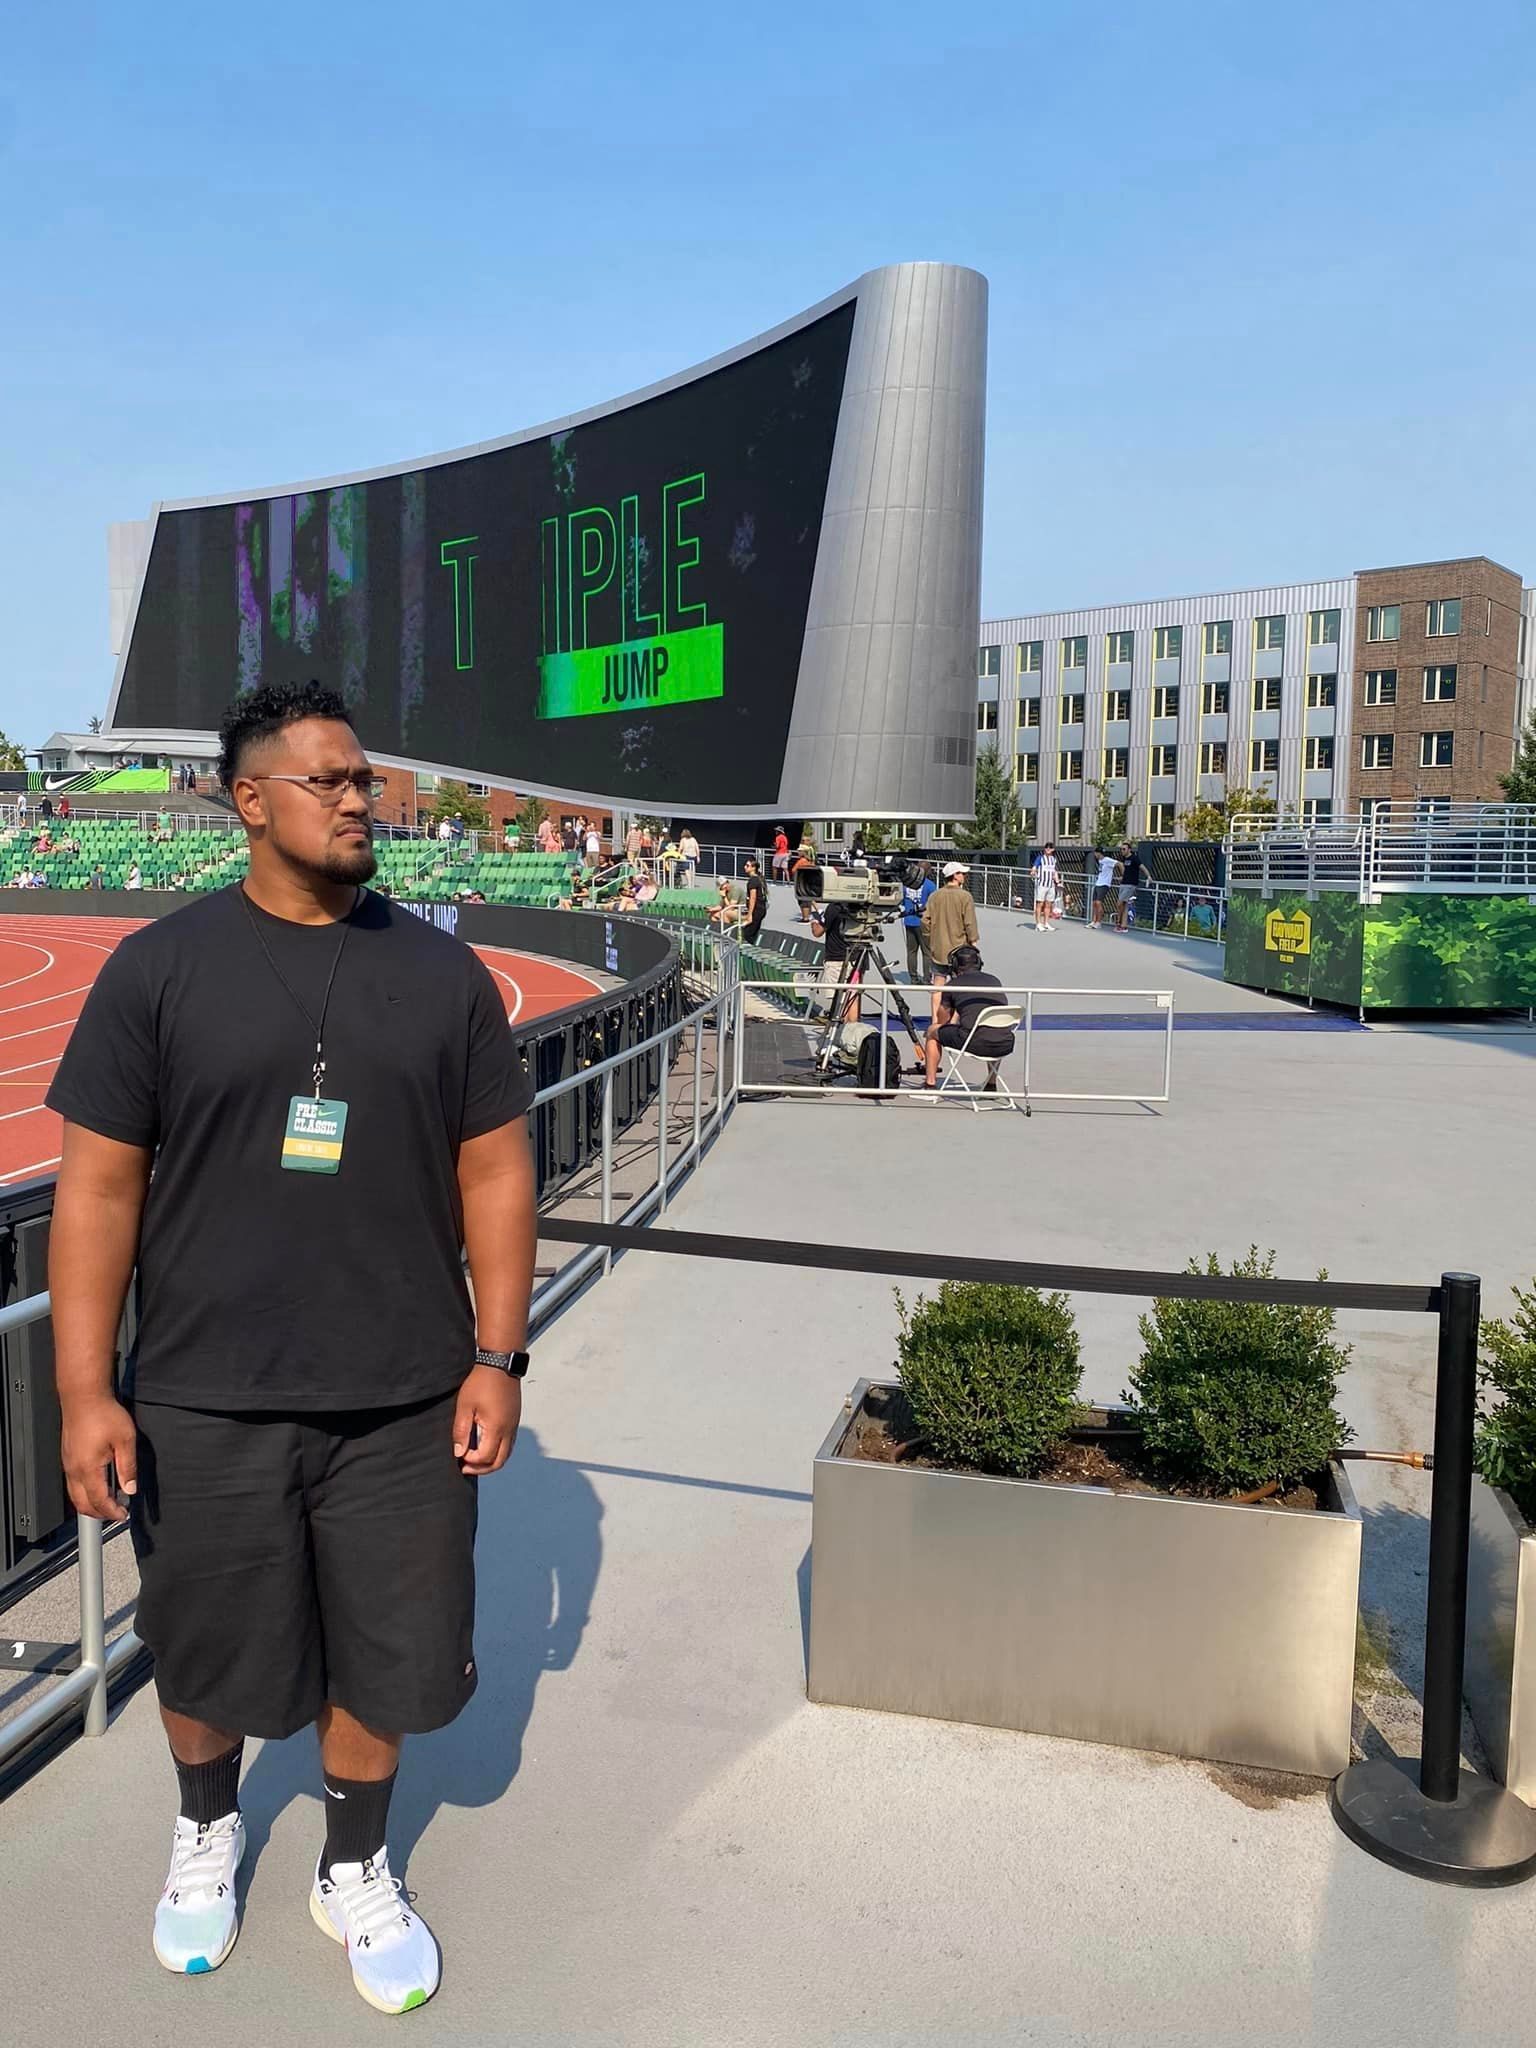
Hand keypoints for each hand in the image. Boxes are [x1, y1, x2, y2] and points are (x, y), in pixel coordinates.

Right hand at [60, 1394, 136, 1521]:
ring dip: (91, 1503)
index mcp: (88, 1468)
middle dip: (99, 1514)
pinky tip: (99, 1484)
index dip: (112, 1512)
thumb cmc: (103, 1412)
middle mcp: (73, 1470)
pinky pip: (73, 1483)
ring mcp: (68, 1464)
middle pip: (81, 1504)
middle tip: (116, 1512)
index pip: (99, 1501)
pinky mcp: (67, 1457)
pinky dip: (85, 1491)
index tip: (123, 1514)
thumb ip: (128, 1467)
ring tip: (110, 1500)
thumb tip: (130, 1488)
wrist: (83, 1396)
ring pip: (75, 1495)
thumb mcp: (125, 1439)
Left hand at [453, 1365, 521, 1474]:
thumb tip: (459, 1452)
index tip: (459, 1456)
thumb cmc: (481, 1382)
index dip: (471, 1461)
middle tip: (466, 1467)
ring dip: (491, 1461)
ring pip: (506, 1454)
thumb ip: (461, 1431)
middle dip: (482, 1469)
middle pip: (499, 1462)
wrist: (500, 1363)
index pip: (485, 1457)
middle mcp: (509, 1430)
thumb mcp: (465, 1406)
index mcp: (496, 1428)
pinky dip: (498, 1451)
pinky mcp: (515, 1419)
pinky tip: (485, 1446)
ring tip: (474, 1460)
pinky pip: (509, 1444)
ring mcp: (514, 1425)